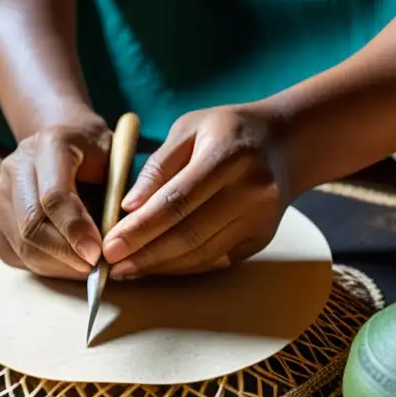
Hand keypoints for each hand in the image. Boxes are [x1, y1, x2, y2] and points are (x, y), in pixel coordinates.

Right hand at [0, 114, 110, 278]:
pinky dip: (43, 266)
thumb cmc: (98, 156)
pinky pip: (14, 253)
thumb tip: (111, 245)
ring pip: (21, 244)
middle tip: (94, 267)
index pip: (53, 196)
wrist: (67, 141)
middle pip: (30, 224)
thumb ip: (114, 198)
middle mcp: (15, 165)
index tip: (97, 254)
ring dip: (56, 264)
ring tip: (84, 267)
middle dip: (65, 253)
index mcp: (49, 144)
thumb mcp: (115, 164)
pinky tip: (66, 263)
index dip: (75, 230)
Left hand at [102, 105, 287, 277]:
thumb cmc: (227, 131)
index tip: (110, 244)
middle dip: (145, 254)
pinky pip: (214, 260)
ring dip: (160, 266)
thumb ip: (158, 167)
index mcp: (229, 156)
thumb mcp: (189, 128)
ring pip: (201, 254)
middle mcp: (252, 191)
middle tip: (111, 264)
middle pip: (189, 234)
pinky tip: (156, 264)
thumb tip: (127, 207)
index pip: (177, 201)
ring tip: (127, 268)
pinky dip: (182, 266)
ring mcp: (261, 219)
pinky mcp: (261, 239)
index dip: (140, 228)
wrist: (285, 144)